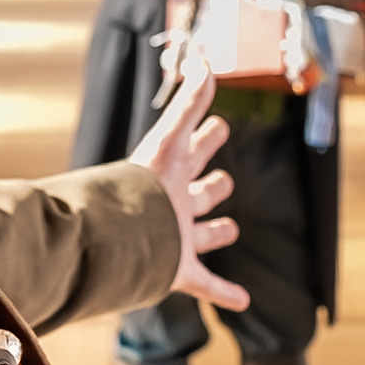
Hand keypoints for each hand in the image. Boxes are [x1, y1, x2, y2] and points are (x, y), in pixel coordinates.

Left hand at [131, 54, 249, 309]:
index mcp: (171, 173)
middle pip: (199, 190)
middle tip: (224, 179)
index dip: (207, 136)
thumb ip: (188, 103)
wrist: (120, 235)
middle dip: (212, 185)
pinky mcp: (180, 269)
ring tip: (228, 228)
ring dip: (216, 231)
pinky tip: (243, 301)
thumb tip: (206, 63)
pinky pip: (207, 283)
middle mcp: (174, 205)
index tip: (218, 124)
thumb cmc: (142, 184)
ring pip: (202, 234)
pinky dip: (225, 292)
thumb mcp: (169, 139)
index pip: (193, 149)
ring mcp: (178, 238)